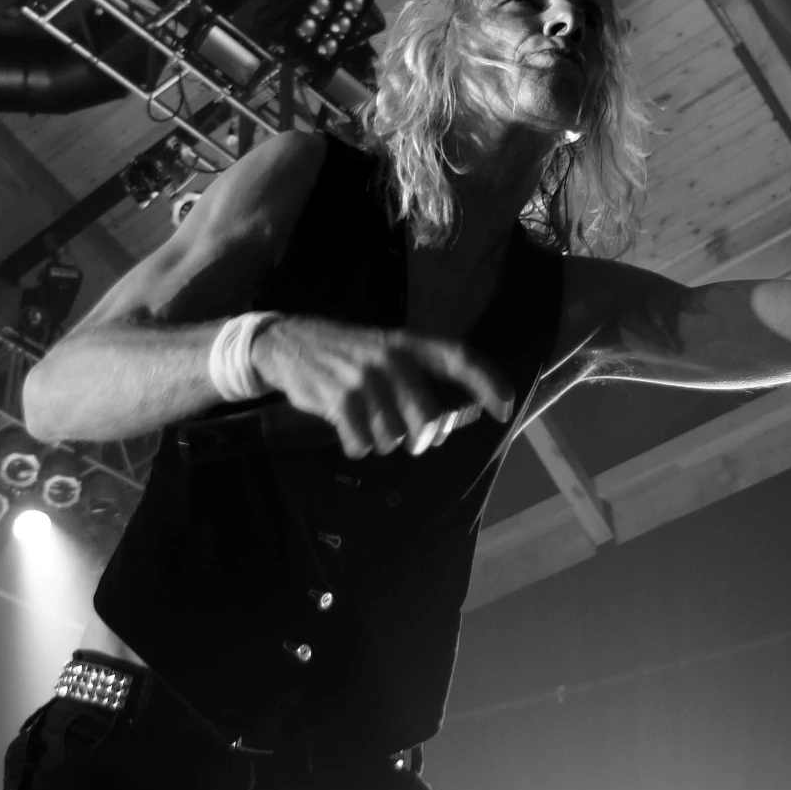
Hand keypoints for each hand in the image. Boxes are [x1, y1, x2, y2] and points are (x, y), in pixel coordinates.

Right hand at [250, 316, 512, 458]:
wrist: (285, 343)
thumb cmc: (344, 352)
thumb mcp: (384, 349)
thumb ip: (416, 377)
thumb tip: (446, 422)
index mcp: (408, 343)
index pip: (460, 359)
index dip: (488, 383)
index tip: (505, 410)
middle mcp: (391, 358)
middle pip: (427, 417)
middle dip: (422, 438)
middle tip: (412, 441)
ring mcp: (364, 378)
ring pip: (394, 436)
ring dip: (383, 442)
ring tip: (368, 425)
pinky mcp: (338, 400)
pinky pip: (363, 443)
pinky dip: (358, 446)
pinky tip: (349, 434)